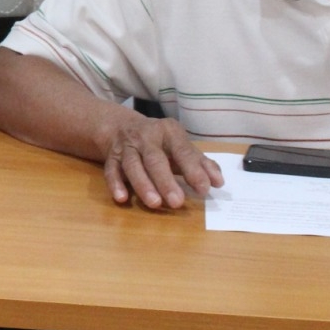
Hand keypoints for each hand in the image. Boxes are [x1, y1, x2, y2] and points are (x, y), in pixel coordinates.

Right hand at [101, 113, 222, 208]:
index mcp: (169, 131)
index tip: (204, 189)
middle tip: (177, 202)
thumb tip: (218, 182)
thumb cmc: (159, 143)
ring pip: (132, 165)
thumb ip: (200, 163)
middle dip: (165, 181)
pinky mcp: (111, 157)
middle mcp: (146, 137)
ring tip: (154, 203)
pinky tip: (121, 198)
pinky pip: (111, 170)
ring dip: (143, 184)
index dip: (193, 170)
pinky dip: (115, 184)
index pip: (182, 151)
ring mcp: (126, 146)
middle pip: (155, 159)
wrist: (121, 126)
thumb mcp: (180, 147)